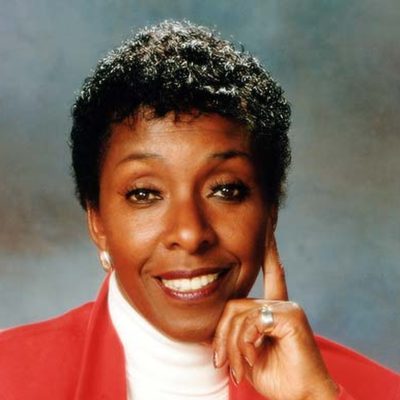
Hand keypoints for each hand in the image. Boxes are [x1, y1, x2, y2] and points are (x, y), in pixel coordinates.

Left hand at [212, 223, 338, 399]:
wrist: (301, 397)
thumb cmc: (275, 376)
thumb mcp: (245, 353)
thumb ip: (233, 335)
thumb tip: (206, 332)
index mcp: (274, 309)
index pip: (272, 275)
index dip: (271, 252)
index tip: (270, 229)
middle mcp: (282, 303)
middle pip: (234, 305)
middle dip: (224, 336)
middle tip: (222, 362)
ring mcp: (287, 307)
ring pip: (240, 315)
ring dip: (233, 346)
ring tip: (239, 368)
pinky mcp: (290, 316)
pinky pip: (252, 322)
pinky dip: (246, 344)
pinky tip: (254, 357)